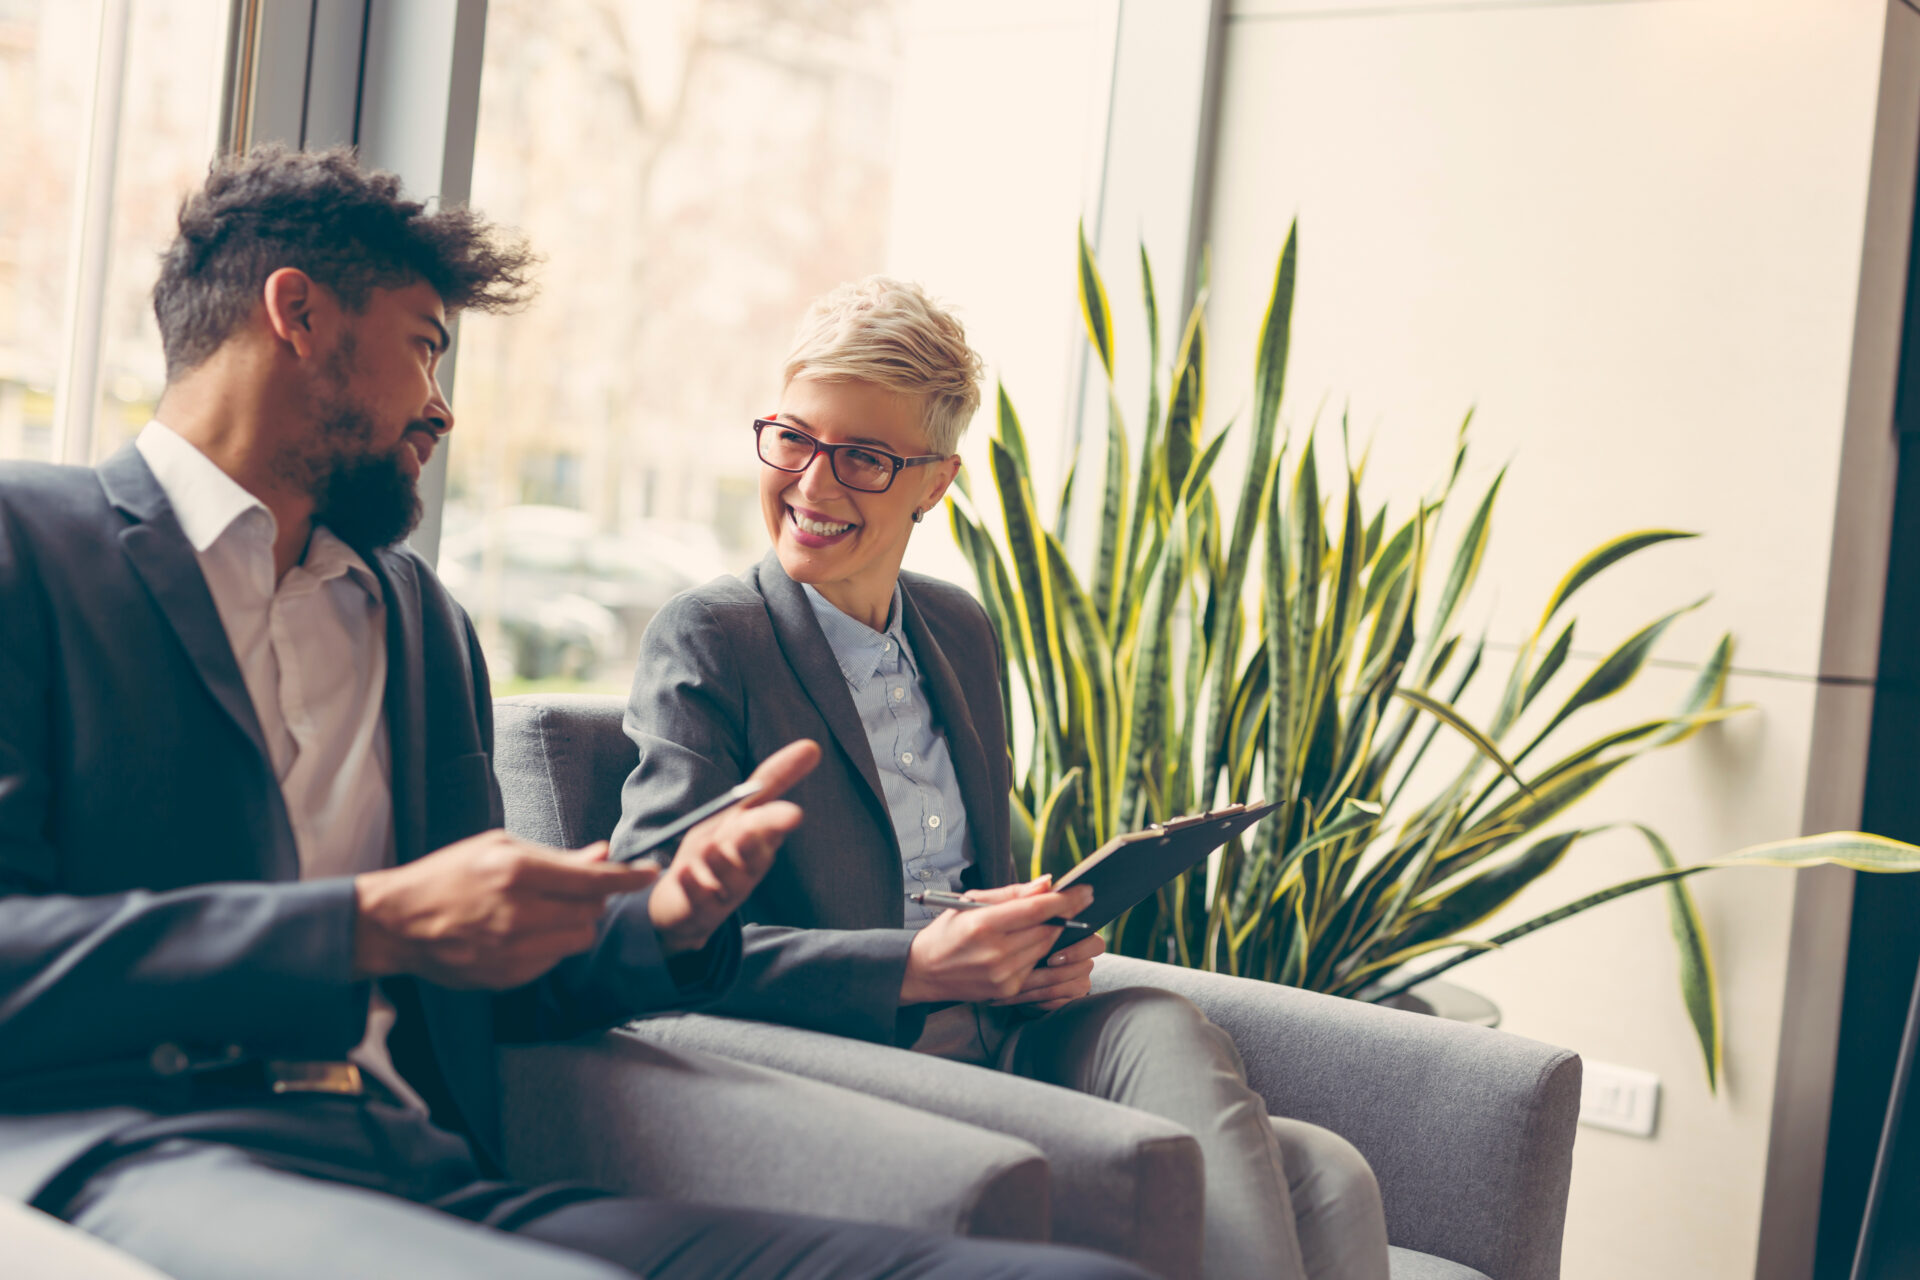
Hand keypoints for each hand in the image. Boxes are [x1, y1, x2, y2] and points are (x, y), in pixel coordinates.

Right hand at [353, 832, 658, 988]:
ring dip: (575, 924)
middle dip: (594, 900)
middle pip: (592, 913)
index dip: (628, 878)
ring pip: (578, 940)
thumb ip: (557, 856)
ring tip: (545, 910)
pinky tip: (523, 932)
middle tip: (576, 889)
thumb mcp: (500, 847)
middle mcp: (519, 914)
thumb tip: (604, 853)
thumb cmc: (449, 875)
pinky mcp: (508, 977)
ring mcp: (513, 951)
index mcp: (516, 872)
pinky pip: (553, 961)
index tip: (650, 873)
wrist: (399, 922)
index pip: (593, 880)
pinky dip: (551, 945)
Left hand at [646, 739, 820, 954]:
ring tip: (711, 849)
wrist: (684, 909)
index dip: (780, 819)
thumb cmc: (717, 852)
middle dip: (758, 839)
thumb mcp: (738, 812)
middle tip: (757, 830)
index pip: (771, 823)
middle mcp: (746, 864)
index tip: (794, 814)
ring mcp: (725, 890)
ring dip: (722, 863)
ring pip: (729, 877)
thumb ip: (772, 780)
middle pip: (755, 852)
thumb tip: (812, 746)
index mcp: (757, 838)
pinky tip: (685, 873)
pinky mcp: (701, 911)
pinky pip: (697, 899)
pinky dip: (692, 886)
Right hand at [900, 876, 1094, 1004]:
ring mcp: (1002, 976)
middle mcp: (994, 953)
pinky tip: (1058, 945)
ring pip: (1047, 950)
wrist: (923, 971)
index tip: (1086, 890)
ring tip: (1070, 921)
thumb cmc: (947, 931)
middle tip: (1083, 901)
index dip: (1065, 900)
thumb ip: (1012, 893)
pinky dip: (1050, 956)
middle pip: (1047, 931)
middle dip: (1069, 915)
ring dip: (1062, 935)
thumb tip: (1047, 883)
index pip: (1035, 910)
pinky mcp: (1007, 992)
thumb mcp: (971, 902)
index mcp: (983, 925)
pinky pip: (1041, 971)